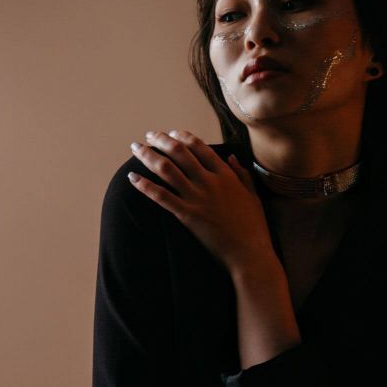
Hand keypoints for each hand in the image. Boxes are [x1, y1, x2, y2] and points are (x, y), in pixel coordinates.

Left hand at [128, 129, 273, 273]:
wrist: (250, 253)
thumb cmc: (254, 227)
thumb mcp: (252, 195)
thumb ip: (241, 173)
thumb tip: (231, 156)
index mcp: (225, 174)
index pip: (199, 147)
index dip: (182, 136)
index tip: (171, 133)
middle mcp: (209, 181)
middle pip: (179, 152)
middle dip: (160, 140)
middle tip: (149, 136)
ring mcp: (198, 198)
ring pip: (166, 169)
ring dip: (147, 156)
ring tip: (135, 149)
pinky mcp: (188, 216)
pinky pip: (162, 197)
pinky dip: (145, 186)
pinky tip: (132, 178)